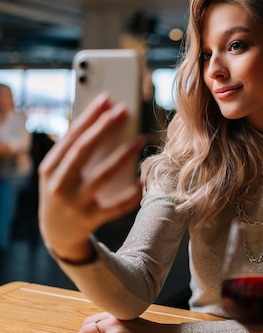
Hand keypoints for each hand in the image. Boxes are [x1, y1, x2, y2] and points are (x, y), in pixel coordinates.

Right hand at [38, 93, 142, 260]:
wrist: (57, 233)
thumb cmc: (63, 191)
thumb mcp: (59, 171)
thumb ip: (75, 148)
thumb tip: (102, 116)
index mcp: (50, 168)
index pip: (70, 137)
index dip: (88, 117)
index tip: (106, 100)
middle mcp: (59, 184)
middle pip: (83, 151)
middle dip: (104, 129)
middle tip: (123, 111)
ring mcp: (74, 203)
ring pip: (101, 176)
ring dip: (121, 156)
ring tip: (139, 139)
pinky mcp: (90, 219)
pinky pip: (114, 207)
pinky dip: (130, 195)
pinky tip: (143, 182)